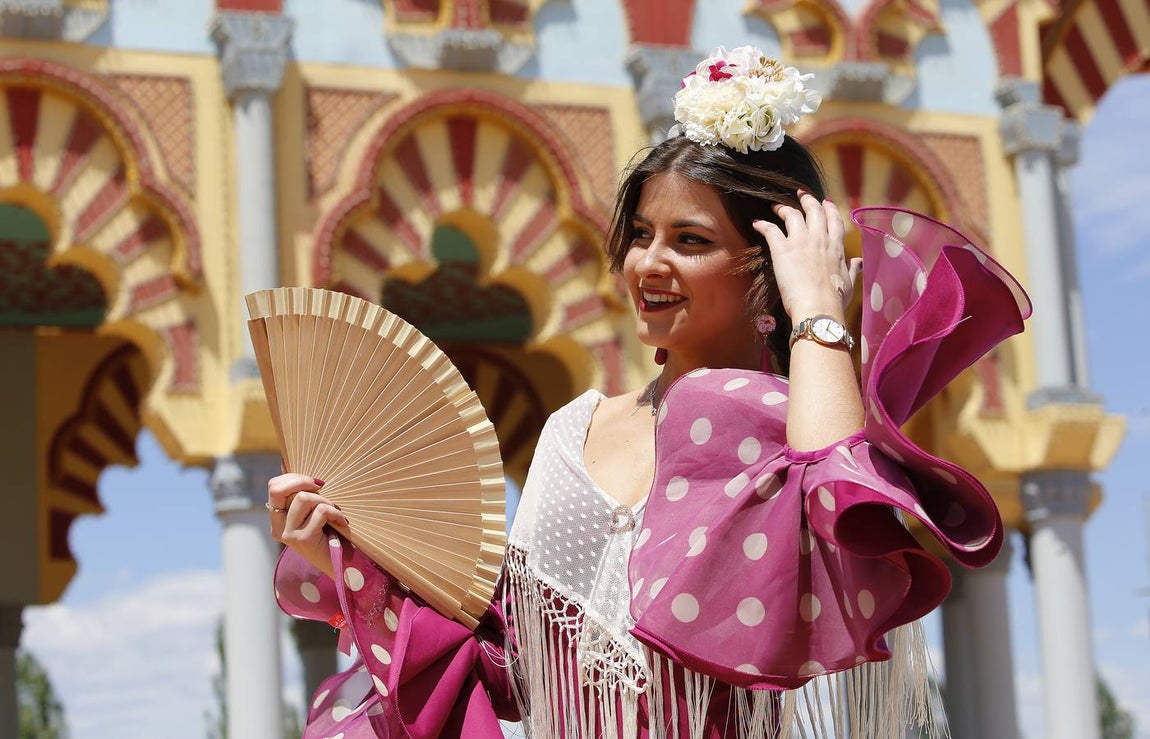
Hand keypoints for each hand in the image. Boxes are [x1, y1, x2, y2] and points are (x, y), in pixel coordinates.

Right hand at [267, 473, 347, 577]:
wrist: (342, 565)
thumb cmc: (331, 533)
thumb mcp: (314, 510)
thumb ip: (302, 492)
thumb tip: (285, 462)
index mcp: (278, 518)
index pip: (274, 486)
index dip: (294, 477)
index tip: (316, 483)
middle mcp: (278, 527)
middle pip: (278, 488)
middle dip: (303, 480)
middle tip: (323, 486)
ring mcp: (288, 534)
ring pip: (303, 498)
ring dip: (326, 501)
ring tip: (336, 512)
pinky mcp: (301, 539)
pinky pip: (320, 511)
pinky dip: (336, 513)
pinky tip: (342, 522)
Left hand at [753, 192, 862, 318]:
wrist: (818, 308)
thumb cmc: (834, 300)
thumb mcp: (848, 282)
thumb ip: (853, 269)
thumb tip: (859, 261)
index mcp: (836, 247)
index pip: (834, 220)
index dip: (829, 208)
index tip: (825, 202)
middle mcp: (819, 239)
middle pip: (814, 210)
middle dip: (807, 200)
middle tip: (801, 194)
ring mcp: (801, 242)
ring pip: (792, 215)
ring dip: (784, 208)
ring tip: (776, 207)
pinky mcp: (782, 250)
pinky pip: (771, 230)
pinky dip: (763, 224)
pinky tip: (757, 223)